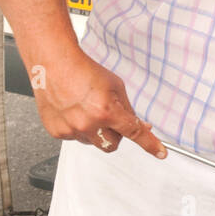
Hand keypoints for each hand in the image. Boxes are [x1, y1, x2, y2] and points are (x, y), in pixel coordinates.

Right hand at [30, 48, 166, 157]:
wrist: (54, 63)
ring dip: (95, 131)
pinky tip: (73, 111)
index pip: (134, 133)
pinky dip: (78, 128)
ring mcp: (71, 129)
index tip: (160, 152)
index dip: (150, 144)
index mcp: (106, 111)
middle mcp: (88, 124)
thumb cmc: (83, 70)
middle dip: (116, 135)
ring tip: (86, 109)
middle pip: (112, 145)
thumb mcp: (115, 86)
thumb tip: (139, 125)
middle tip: (110, 119)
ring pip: (93, 142)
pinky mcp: (57, 132)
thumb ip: (127, 109)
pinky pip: (75, 137)